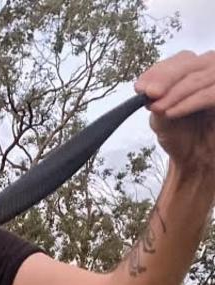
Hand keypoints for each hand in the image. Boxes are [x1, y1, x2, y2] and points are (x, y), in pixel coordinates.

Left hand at [135, 50, 214, 177]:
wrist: (195, 160)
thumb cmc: (181, 136)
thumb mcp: (161, 116)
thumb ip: (155, 100)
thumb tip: (146, 88)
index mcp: (195, 71)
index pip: (180, 60)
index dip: (159, 71)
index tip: (140, 87)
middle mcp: (210, 72)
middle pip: (190, 63)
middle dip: (166, 78)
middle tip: (149, 93)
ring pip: (200, 78)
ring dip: (176, 92)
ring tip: (159, 108)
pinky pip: (210, 95)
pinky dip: (190, 102)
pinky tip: (172, 112)